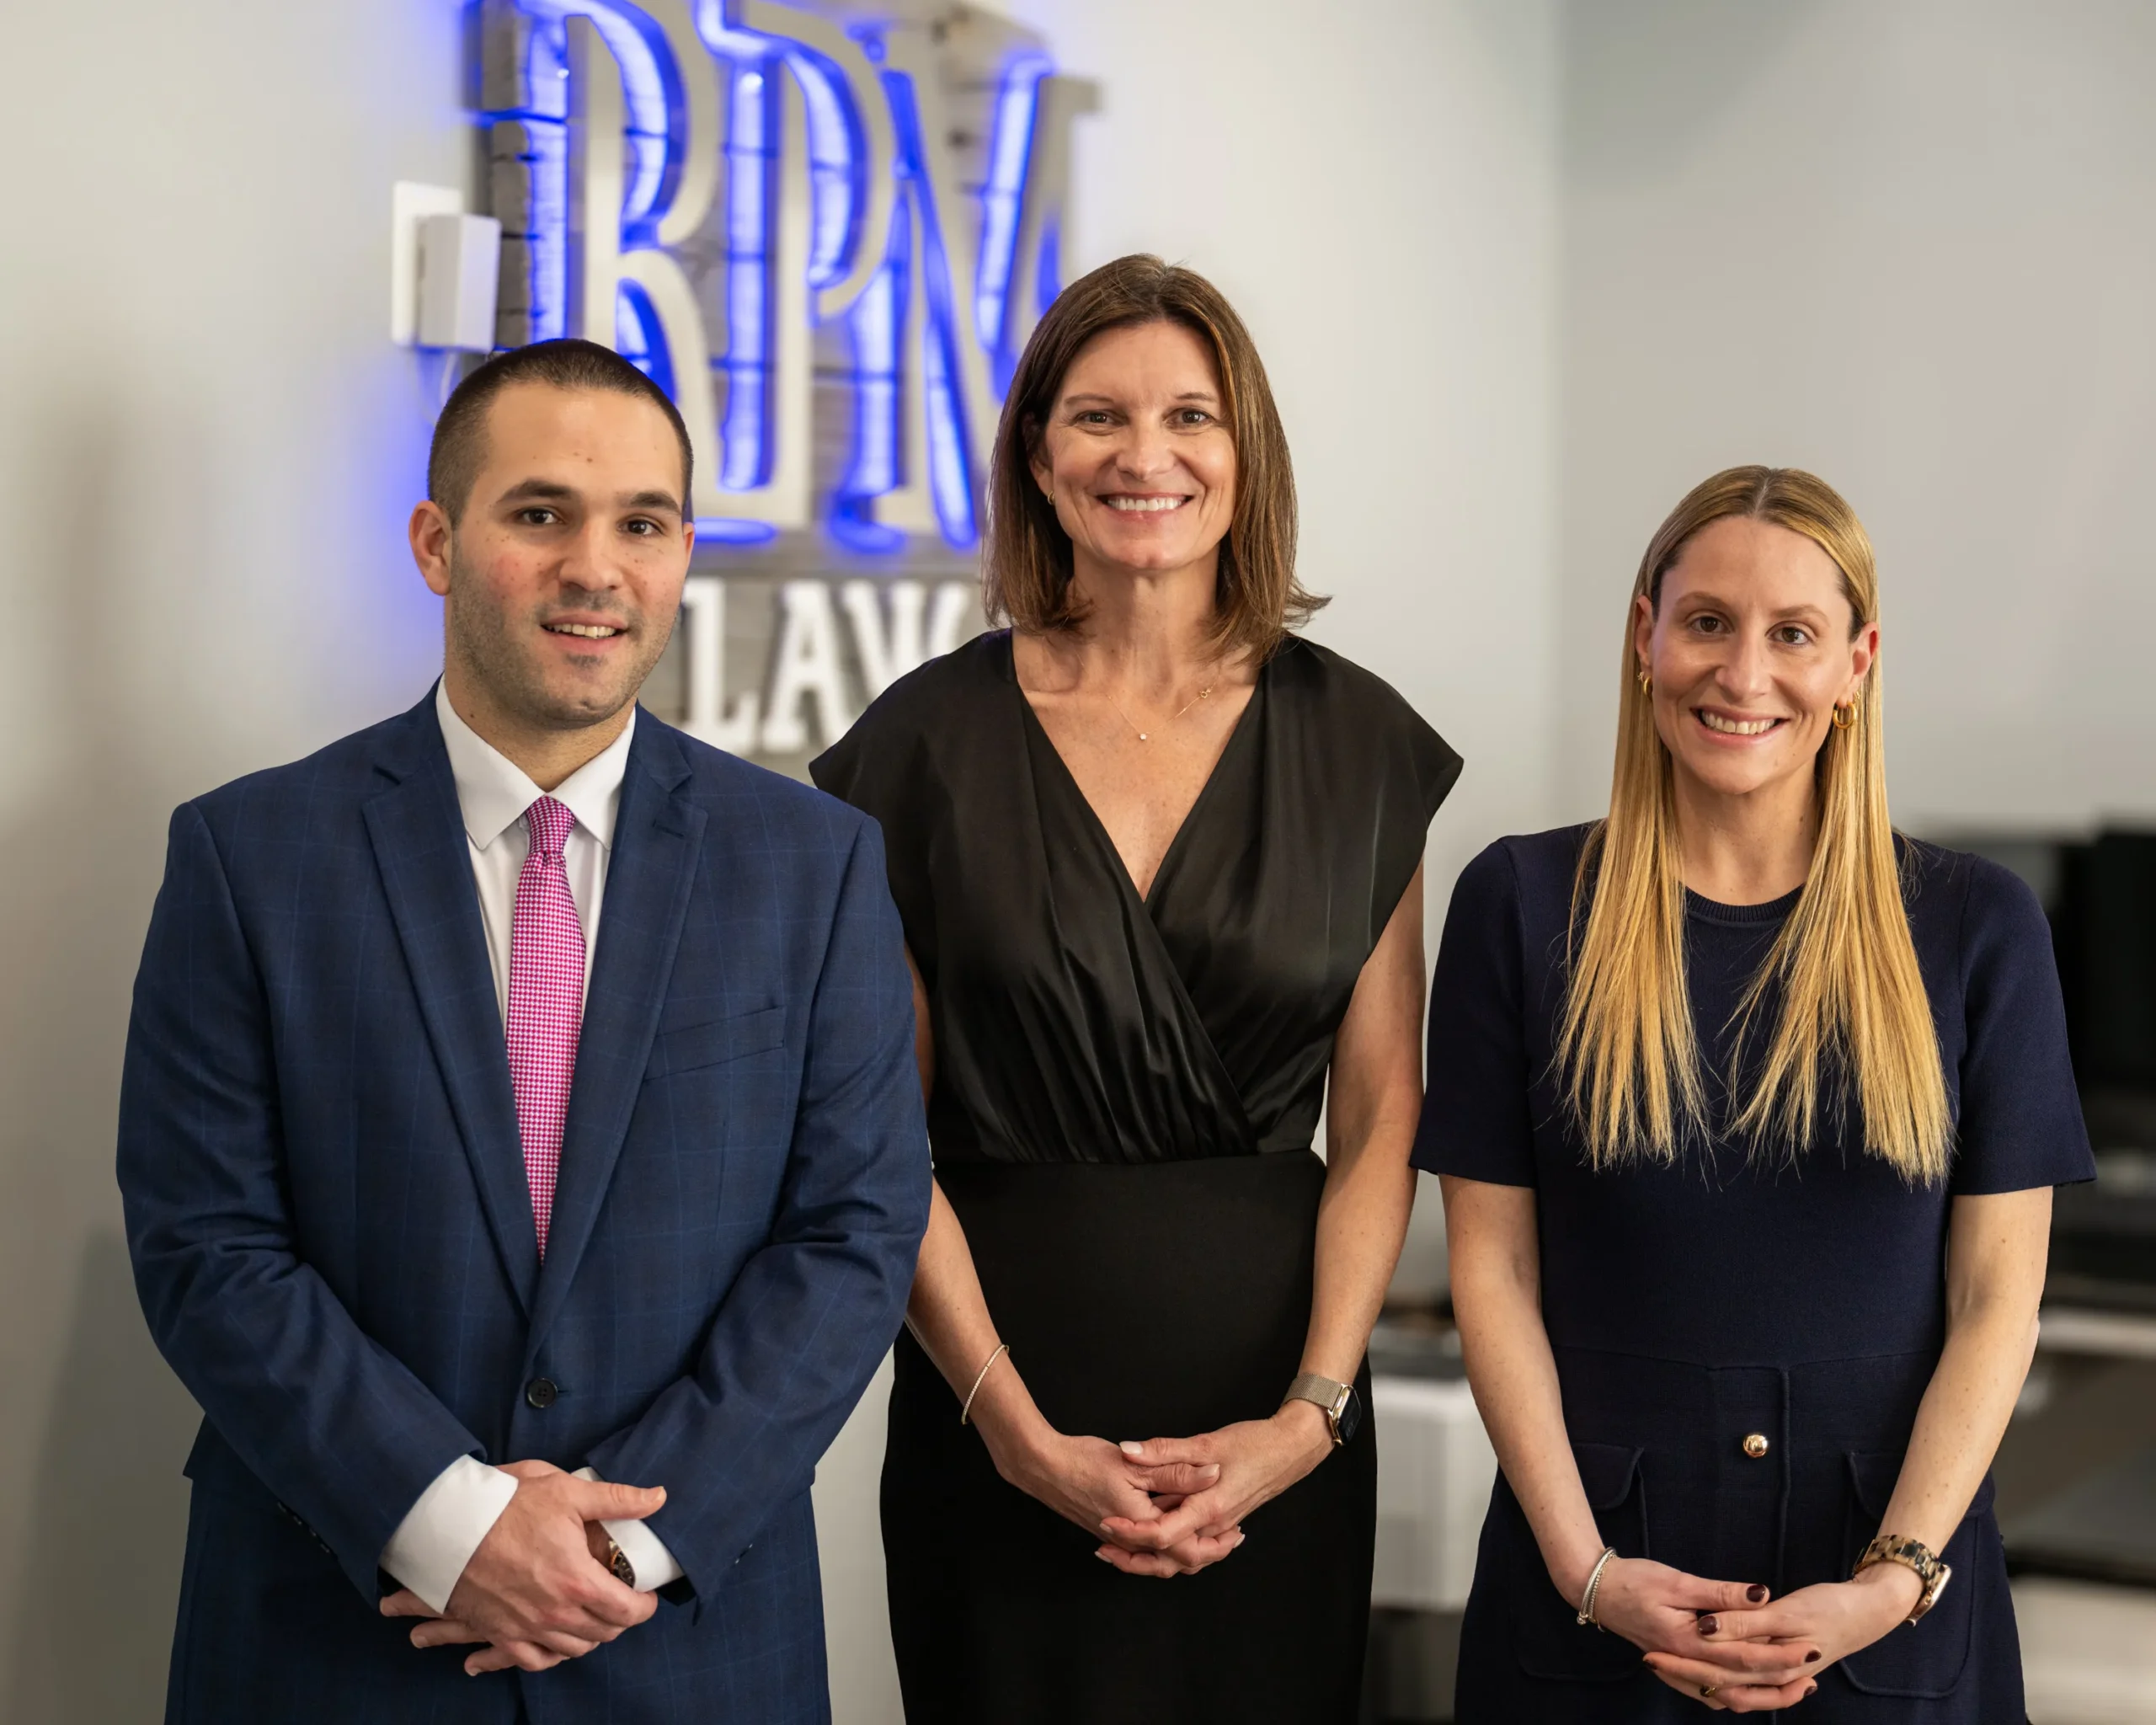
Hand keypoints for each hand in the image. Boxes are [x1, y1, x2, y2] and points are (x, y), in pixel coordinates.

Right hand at [378, 1460, 663, 1675]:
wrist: (449, 1526)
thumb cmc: (509, 1505)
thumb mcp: (568, 1491)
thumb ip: (618, 1499)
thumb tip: (659, 1498)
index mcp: (578, 1580)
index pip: (627, 1611)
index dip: (645, 1607)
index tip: (647, 1596)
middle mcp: (555, 1612)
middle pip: (604, 1633)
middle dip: (621, 1619)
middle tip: (622, 1601)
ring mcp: (526, 1628)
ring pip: (574, 1650)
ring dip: (591, 1636)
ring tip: (595, 1616)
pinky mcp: (501, 1634)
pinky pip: (535, 1661)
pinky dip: (553, 1655)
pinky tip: (559, 1640)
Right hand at [978, 1421, 1240, 1576]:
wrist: (1042, 1466)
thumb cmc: (1084, 1461)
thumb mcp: (1135, 1463)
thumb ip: (1176, 1471)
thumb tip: (1214, 1473)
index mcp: (1142, 1524)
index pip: (1188, 1547)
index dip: (1216, 1543)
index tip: (1237, 1532)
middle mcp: (1130, 1540)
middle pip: (1175, 1562)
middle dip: (1206, 1555)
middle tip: (1230, 1541)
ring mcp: (1117, 1538)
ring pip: (1158, 1559)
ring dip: (1184, 1551)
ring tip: (1209, 1536)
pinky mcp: (1108, 1530)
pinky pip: (1142, 1550)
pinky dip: (1162, 1545)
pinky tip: (1170, 1526)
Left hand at [1095, 1401, 1334, 1575]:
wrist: (1294, 1449)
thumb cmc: (1255, 1443)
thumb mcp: (1207, 1442)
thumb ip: (1165, 1450)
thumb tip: (1128, 1451)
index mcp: (1209, 1508)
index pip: (1161, 1535)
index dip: (1130, 1532)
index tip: (1104, 1523)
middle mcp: (1216, 1525)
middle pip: (1170, 1558)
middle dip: (1134, 1559)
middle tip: (1103, 1549)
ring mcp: (1222, 1527)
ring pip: (1183, 1558)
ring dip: (1152, 1557)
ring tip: (1122, 1548)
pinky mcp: (1226, 1522)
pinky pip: (1196, 1547)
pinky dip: (1173, 1548)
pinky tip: (1158, 1534)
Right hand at [1582, 1558, 1820, 1711]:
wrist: (1596, 1591)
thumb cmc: (1634, 1580)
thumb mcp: (1677, 1580)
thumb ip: (1720, 1592)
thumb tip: (1762, 1594)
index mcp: (1688, 1643)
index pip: (1744, 1657)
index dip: (1780, 1654)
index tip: (1811, 1647)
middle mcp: (1685, 1664)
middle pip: (1742, 1684)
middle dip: (1782, 1679)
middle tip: (1815, 1669)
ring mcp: (1679, 1671)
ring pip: (1729, 1697)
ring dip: (1764, 1695)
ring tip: (1797, 1687)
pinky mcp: (1675, 1668)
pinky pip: (1712, 1694)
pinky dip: (1738, 1696)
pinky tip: (1754, 1690)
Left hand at [1645, 1563, 1921, 1710]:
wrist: (1876, 1608)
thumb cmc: (1836, 1606)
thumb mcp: (1790, 1612)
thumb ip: (1747, 1622)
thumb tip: (1708, 1629)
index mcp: (1777, 1666)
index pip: (1721, 1673)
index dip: (1684, 1666)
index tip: (1652, 1655)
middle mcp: (1778, 1677)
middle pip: (1723, 1686)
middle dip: (1684, 1676)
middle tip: (1650, 1661)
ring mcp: (1784, 1674)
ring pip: (1735, 1690)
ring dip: (1702, 1682)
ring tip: (1668, 1668)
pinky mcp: (1786, 1665)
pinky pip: (1749, 1683)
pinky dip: (1726, 1680)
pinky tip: (1709, 1670)